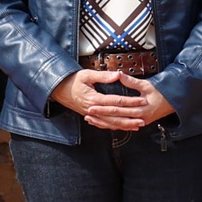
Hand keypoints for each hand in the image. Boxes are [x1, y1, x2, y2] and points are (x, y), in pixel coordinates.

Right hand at [51, 68, 170, 130]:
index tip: (142, 100)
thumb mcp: (87, 74)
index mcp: (94, 98)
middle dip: (130, 118)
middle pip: (115, 116)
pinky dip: (114, 126)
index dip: (130, 101)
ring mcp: (91, 114)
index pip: (116, 101)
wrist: (58, 90)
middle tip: (143, 119)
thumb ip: (103, 76)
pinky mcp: (90, 116)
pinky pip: (104, 124)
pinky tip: (123, 127)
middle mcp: (93, 109)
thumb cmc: (72, 81)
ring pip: (110, 123)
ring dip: (124, 125)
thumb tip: (117, 75)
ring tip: (137, 126)